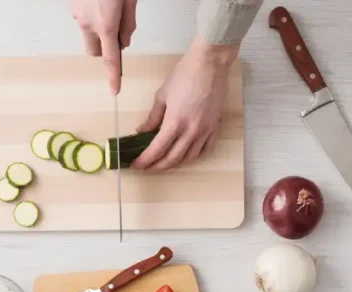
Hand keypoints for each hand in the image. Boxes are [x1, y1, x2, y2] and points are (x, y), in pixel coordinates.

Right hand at [71, 0, 136, 93]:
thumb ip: (128, 24)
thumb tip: (124, 43)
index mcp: (106, 25)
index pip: (110, 58)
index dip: (113, 76)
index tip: (114, 90)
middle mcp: (88, 24)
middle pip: (95, 51)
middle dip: (104, 49)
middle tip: (116, 32)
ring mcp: (77, 15)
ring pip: (88, 34)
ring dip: (98, 30)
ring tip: (108, 8)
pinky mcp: (72, 7)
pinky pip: (84, 20)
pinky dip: (91, 16)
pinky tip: (99, 1)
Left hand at [131, 40, 237, 170]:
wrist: (210, 64)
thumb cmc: (184, 75)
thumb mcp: (162, 95)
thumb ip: (153, 117)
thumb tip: (142, 131)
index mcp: (175, 123)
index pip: (156, 150)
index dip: (145, 161)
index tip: (136, 165)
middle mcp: (191, 131)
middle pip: (172, 159)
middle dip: (157, 167)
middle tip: (147, 168)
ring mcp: (205, 131)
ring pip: (189, 158)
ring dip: (175, 163)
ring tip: (164, 162)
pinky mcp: (215, 127)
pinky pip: (206, 149)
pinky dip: (194, 156)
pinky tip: (186, 155)